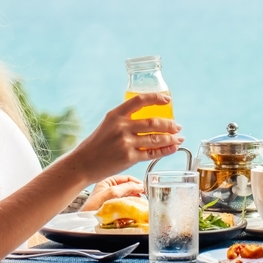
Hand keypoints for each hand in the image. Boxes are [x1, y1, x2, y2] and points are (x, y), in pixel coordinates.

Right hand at [67, 92, 182, 183]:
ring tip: (179, 138)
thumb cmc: (96, 144)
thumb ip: (124, 120)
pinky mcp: (129, 158)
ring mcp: (125, 142)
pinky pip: (152, 153)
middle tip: (178, 126)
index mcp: (115, 115)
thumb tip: (148, 119)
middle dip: (170, 124)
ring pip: (156, 139)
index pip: (139, 100)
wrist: (83, 164)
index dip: (156, 98)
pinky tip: (172, 148)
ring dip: (171, 138)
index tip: (168, 100)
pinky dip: (165, 151)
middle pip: (153, 122)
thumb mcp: (107, 125)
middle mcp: (121, 126)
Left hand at [81, 175, 144, 210]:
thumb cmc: (94, 206)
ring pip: (127, 195)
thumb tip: (140, 186)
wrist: (86, 221)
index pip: (126, 178)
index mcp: (107, 181)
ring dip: (135, 198)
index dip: (136, 182)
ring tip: (142, 202)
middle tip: (146, 195)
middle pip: (128, 187)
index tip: (145, 188)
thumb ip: (126, 188)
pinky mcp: (112, 207)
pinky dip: (130, 204)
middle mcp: (109, 188)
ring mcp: (110, 198)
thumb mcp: (112, 193)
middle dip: (137, 190)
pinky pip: (124, 203)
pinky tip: (135, 207)